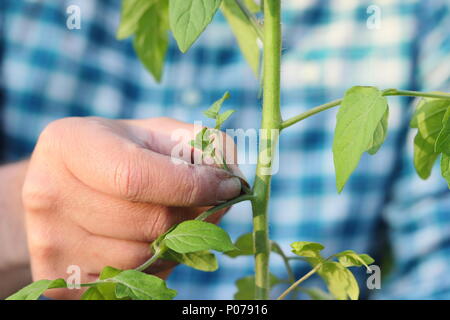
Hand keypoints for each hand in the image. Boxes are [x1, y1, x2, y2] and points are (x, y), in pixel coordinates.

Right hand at [23, 117, 241, 298]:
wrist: (65, 189)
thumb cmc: (120, 156)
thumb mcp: (157, 136)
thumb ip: (202, 144)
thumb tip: (236, 178)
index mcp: (69, 145)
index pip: (136, 177)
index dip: (193, 186)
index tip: (229, 186)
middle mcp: (47, 193)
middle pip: (148, 222)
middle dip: (192, 216)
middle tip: (205, 203)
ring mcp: (48, 241)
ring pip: (144, 256)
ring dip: (176, 241)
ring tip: (172, 217)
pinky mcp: (56, 277)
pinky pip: (131, 280)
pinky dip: (155, 262)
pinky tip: (148, 237)